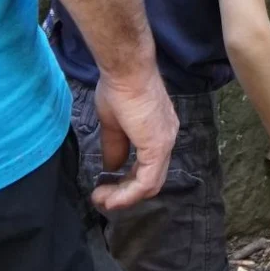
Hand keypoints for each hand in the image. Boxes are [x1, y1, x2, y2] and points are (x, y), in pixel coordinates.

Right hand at [92, 67, 178, 210]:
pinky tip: (111, 198)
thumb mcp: (113, 123)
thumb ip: (115, 146)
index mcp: (158, 131)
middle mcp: (167, 138)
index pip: (149, 166)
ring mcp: (165, 143)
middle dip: (125, 193)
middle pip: (151, 178)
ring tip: (102, 200)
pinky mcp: (158, 147)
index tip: (106, 187)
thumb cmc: (119, 88)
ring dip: (125, 196)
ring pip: (150, 184)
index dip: (128, 181)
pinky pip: (146, 181)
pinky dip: (129, 194)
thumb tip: (111, 167)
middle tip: (102, 198)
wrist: (126, 70)